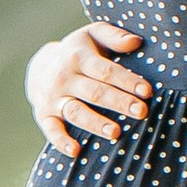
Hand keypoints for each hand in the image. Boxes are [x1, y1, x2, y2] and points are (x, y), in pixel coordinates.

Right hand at [26, 21, 148, 158]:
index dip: (126, 80)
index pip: (105, 70)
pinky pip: (51, 130)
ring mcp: (53, 98)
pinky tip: (76, 151)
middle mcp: (64, 78)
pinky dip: (61, 141)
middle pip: (94, 92)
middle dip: (118, 102)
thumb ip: (114, 37)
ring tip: (115, 133)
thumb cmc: (79, 51)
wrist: (40, 66)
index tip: (146, 91)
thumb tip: (136, 42)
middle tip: (141, 112)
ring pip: (75, 112)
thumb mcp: (93, 35)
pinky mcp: (44, 115)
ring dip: (95, 123)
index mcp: (78, 57)